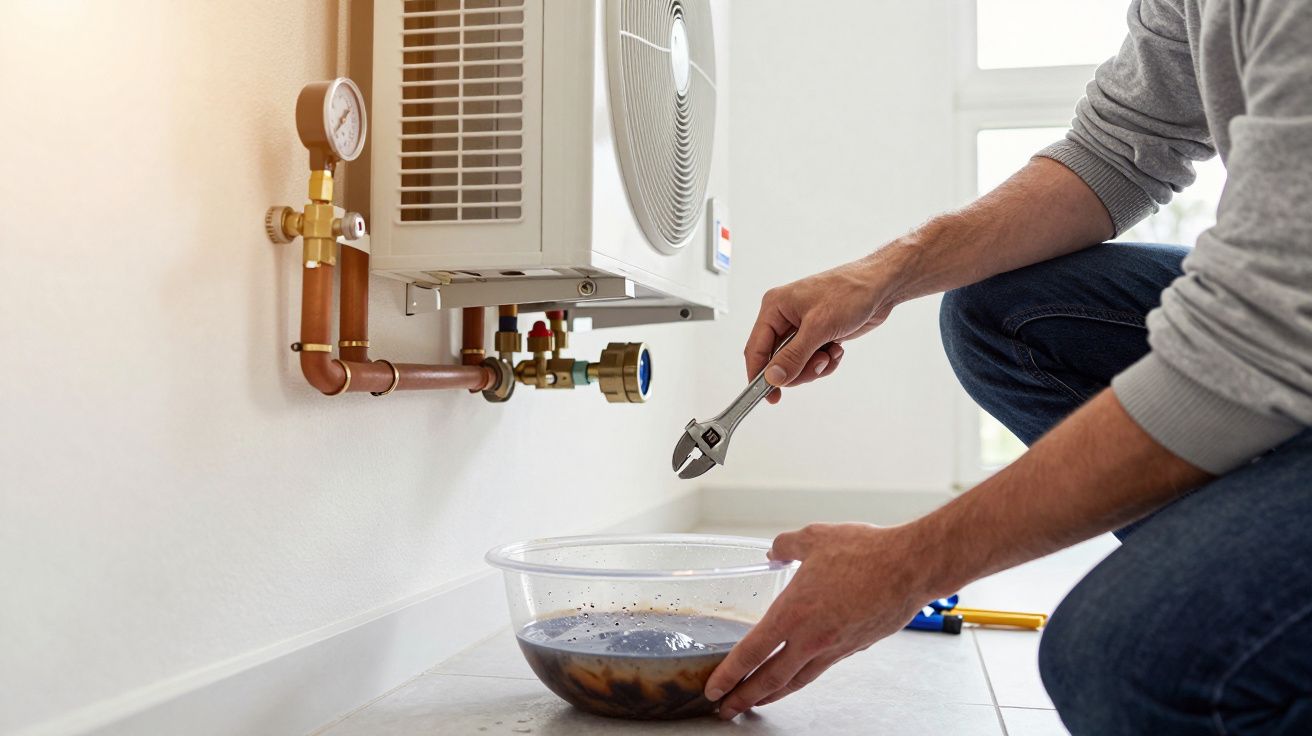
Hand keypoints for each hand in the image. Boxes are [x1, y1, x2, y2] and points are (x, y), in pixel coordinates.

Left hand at [704, 523, 934, 718]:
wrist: (911, 567)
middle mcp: (811, 639)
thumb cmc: (866, 552)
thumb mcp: (815, 537)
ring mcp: (834, 648)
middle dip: (743, 697)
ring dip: (771, 695)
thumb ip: (787, 545)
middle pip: (769, 680)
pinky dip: (800, 678)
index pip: (751, 653)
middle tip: (724, 708)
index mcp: (793, 613)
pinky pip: (819, 669)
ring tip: (754, 702)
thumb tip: (774, 549)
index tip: (713, 688)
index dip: (728, 674)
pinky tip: (796, 675)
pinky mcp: (854, 648)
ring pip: (795, 681)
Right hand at [746, 255, 898, 402]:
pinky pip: (812, 361)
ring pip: (796, 364)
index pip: (756, 348)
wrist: (880, 286)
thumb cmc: (849, 292)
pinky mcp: (817, 335)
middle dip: (799, 369)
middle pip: (777, 361)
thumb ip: (793, 356)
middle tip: (817, 365)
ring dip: (815, 366)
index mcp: (775, 307)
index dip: (760, 375)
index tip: (770, 396)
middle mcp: (784, 318)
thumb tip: (773, 378)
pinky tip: (837, 348)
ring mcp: (801, 327)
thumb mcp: (818, 327)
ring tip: (830, 353)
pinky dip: (826, 361)